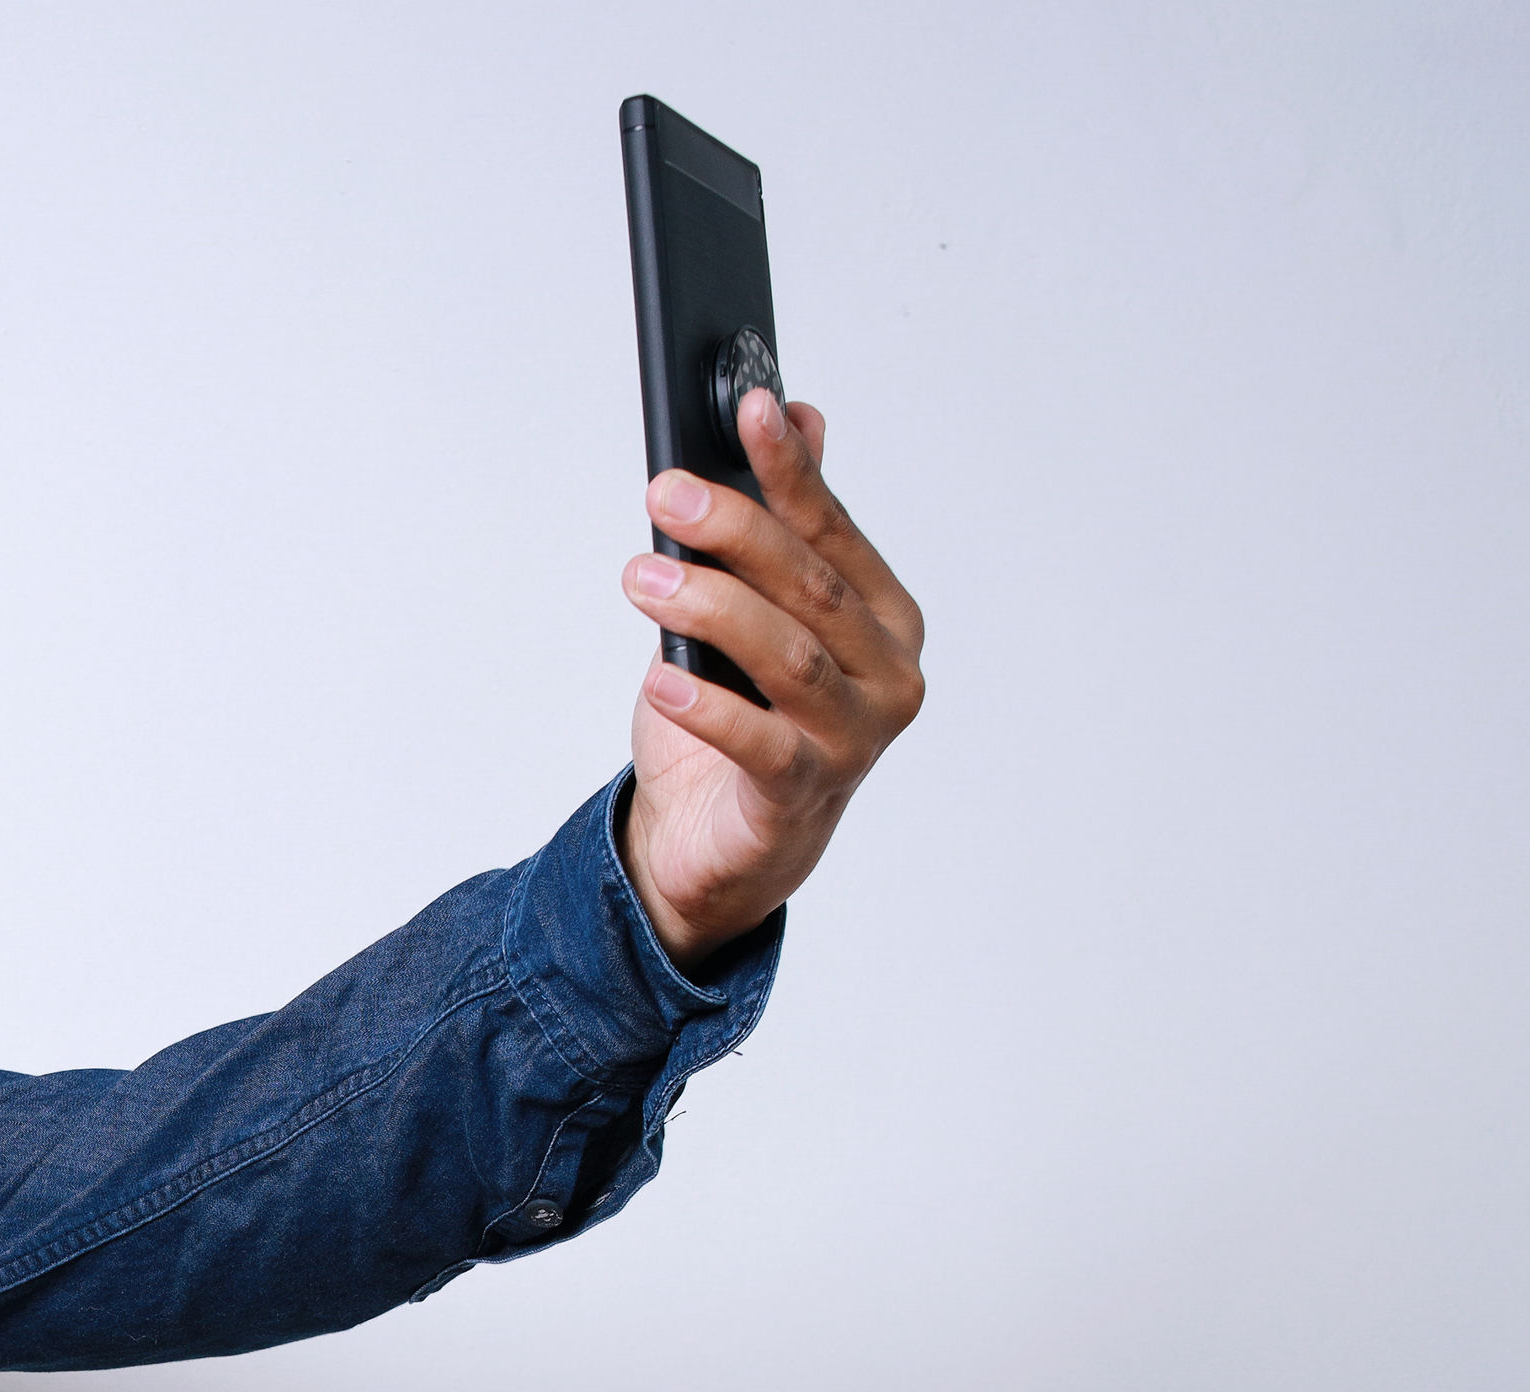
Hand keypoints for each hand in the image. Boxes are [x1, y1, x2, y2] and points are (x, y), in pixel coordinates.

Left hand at [615, 390, 925, 964]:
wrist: (717, 846)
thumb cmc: (738, 718)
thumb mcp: (749, 613)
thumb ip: (779, 526)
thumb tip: (800, 413)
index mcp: (882, 617)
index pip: (832, 528)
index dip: (790, 468)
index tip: (751, 407)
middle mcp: (886, 674)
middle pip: (809, 586)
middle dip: (736, 531)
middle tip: (667, 493)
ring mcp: (854, 738)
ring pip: (788, 656)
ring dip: (710, 608)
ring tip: (643, 576)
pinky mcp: (805, 795)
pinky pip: (760, 744)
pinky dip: (708, 708)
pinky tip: (663, 679)